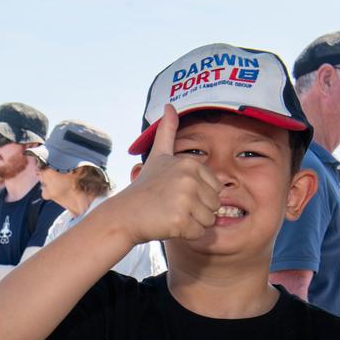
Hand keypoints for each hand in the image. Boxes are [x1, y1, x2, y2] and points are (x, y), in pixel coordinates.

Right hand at [100, 104, 222, 244]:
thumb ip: (167, 132)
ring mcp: (185, 200)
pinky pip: (198, 233)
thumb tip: (170, 105)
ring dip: (192, 223)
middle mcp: (189, 179)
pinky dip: (186, 234)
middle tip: (172, 207)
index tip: (175, 194)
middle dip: (197, 211)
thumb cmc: (144, 188)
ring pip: (209, 220)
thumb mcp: (158, 156)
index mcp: (190, 163)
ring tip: (170, 215)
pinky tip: (168, 226)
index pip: (216, 189)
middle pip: (214, 205)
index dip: (199, 196)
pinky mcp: (180, 220)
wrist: (124, 215)